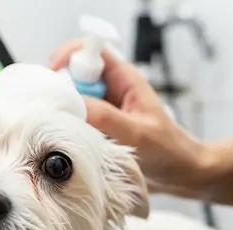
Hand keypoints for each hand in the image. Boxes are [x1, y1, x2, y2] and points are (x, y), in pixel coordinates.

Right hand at [49, 40, 224, 194]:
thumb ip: (104, 117)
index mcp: (123, 78)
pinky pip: (75, 121)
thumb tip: (69, 105)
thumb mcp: (136, 133)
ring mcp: (103, 110)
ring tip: (63, 130)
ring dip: (64, 113)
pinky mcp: (98, 128)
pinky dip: (68, 129)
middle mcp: (110, 90)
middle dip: (61, 90)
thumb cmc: (168, 151)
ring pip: (72, 101)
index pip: (89, 50)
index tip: (53, 76)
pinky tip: (70, 143)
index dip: (68, 56)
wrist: (180, 175)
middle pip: (73, 76)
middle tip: (55, 112)